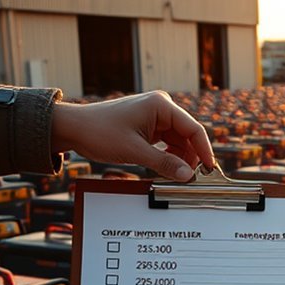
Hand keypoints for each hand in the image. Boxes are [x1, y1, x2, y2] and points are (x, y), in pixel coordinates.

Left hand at [51, 91, 213, 181]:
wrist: (74, 129)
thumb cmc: (99, 132)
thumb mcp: (135, 152)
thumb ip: (165, 164)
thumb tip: (188, 176)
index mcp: (161, 105)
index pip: (194, 129)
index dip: (204, 151)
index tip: (210, 169)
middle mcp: (161, 107)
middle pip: (188, 136)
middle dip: (190, 157)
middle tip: (191, 178)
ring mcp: (155, 117)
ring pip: (179, 141)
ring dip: (179, 159)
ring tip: (175, 175)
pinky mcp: (149, 126)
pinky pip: (168, 143)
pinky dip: (169, 157)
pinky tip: (166, 168)